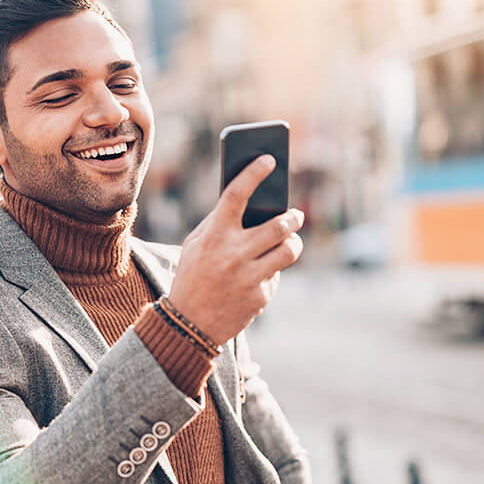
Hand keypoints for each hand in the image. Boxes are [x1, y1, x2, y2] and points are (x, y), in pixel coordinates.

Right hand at [167, 155, 303, 344]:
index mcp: (214, 236)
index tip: (269, 159)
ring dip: (293, 243)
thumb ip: (218, 223)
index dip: (254, 173)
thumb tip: (252, 202)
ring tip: (290, 240)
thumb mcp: (195, 245)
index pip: (236, 195)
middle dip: (293, 217)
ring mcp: (249, 276)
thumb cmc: (193, 276)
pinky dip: (272, 271)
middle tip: (295, 214)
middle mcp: (233, 254)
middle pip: (278, 225)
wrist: (189, 324)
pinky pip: (277, 275)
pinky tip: (261, 274)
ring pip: (289, 250)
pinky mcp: (260, 296)